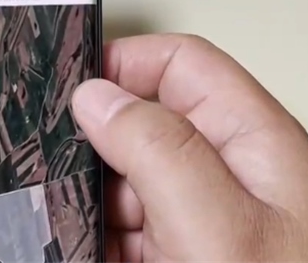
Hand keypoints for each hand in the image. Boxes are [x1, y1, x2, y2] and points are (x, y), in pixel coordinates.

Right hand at [71, 34, 307, 261]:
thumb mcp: (215, 223)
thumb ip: (156, 148)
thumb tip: (98, 96)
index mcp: (252, 142)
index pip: (182, 65)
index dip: (125, 64)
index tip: (72, 88)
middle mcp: (226, 172)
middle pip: (144, 119)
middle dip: (95, 138)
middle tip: (55, 156)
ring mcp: (198, 217)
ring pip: (124, 176)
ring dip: (87, 191)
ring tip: (63, 210)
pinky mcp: (175, 254)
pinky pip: (120, 226)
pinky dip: (92, 232)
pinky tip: (79, 242)